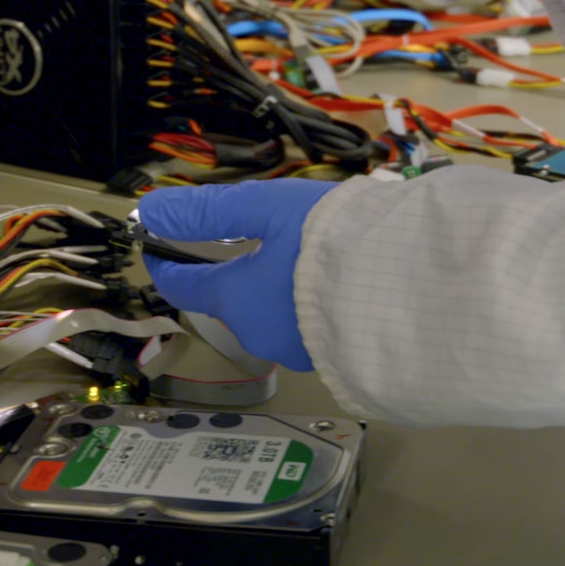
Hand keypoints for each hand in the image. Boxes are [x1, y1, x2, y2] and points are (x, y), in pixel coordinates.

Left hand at [136, 180, 335, 371]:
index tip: (157, 250)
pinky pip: (310, 329)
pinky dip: (310, 308)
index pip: (184, 287)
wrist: (412, 286)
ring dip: (277, 292)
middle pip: (231, 302)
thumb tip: (152, 209)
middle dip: (235, 274)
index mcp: (235, 299)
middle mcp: (259, 335)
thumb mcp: (267, 207)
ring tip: (309, 260)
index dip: (166, 266)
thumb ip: (209, 209)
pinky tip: (336, 286)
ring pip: (272, 317)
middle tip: (256, 242)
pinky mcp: (336, 358)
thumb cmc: (333, 240)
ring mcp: (298, 353)